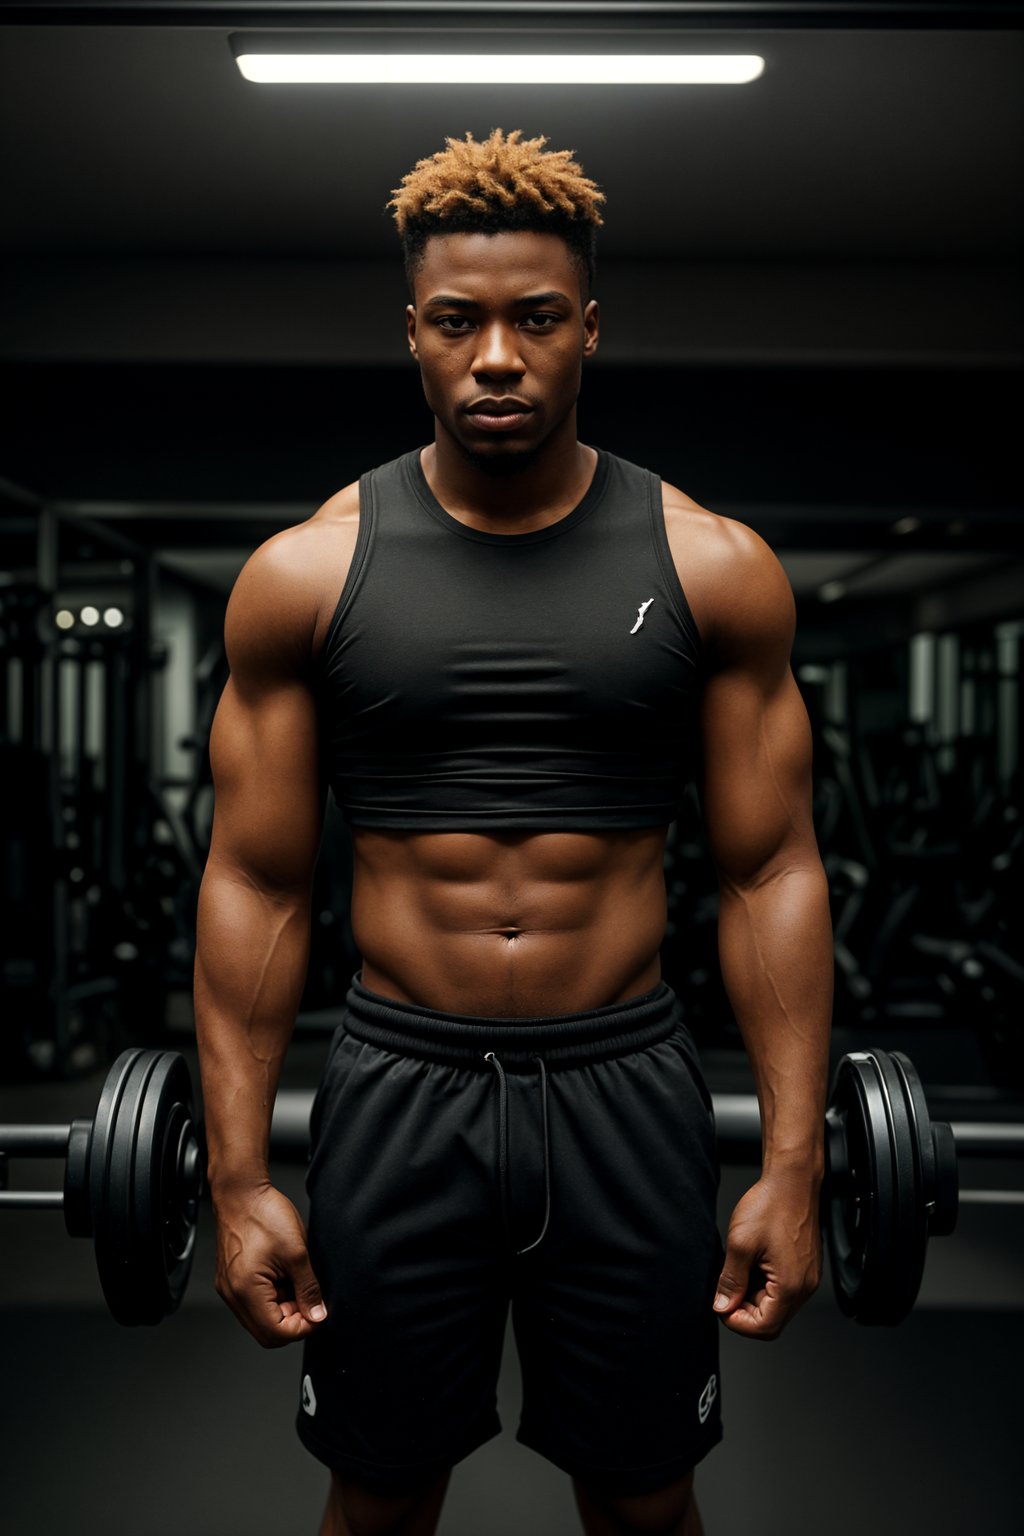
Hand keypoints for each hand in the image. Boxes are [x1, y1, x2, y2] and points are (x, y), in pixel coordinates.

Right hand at [213, 1182, 327, 1348]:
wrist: (241, 1192)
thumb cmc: (263, 1215)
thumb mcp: (297, 1252)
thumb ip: (309, 1288)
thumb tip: (317, 1315)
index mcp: (246, 1291)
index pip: (277, 1333)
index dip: (303, 1327)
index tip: (319, 1313)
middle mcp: (233, 1295)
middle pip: (267, 1333)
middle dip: (293, 1322)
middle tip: (310, 1301)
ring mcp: (230, 1289)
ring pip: (261, 1319)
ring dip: (283, 1310)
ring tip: (296, 1282)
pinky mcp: (232, 1280)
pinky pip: (254, 1304)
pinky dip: (273, 1299)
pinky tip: (284, 1277)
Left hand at [712, 1171, 821, 1340]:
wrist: (792, 1180)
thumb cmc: (771, 1205)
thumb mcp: (740, 1244)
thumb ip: (731, 1281)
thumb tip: (722, 1307)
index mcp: (790, 1286)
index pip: (764, 1328)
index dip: (737, 1322)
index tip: (721, 1303)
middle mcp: (804, 1287)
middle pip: (771, 1320)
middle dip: (745, 1309)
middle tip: (728, 1284)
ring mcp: (807, 1277)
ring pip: (776, 1305)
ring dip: (754, 1295)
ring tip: (742, 1267)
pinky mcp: (805, 1268)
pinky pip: (783, 1289)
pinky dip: (764, 1283)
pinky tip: (754, 1261)